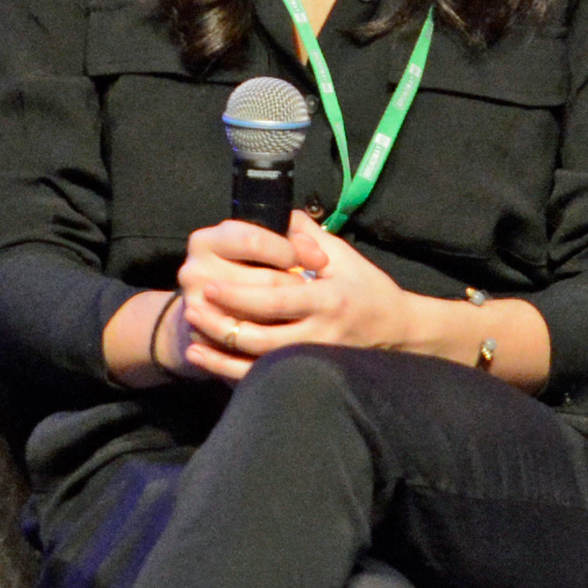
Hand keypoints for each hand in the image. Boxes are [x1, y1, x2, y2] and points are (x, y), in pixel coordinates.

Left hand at [177, 213, 416, 380]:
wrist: (396, 330)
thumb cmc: (367, 288)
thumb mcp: (343, 256)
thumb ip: (308, 235)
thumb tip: (276, 211)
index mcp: (328, 299)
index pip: (277, 298)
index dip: (240, 295)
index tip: (210, 284)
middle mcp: (320, 332)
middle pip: (262, 334)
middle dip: (222, 320)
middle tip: (191, 304)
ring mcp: (313, 357)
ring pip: (258, 359)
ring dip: (220, 345)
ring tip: (192, 327)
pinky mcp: (306, 371)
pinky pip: (260, 376)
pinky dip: (228, 368)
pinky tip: (202, 355)